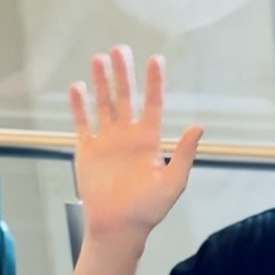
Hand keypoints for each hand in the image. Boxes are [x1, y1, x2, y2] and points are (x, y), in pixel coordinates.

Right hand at [69, 45, 202, 241]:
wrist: (118, 225)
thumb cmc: (148, 208)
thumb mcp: (173, 182)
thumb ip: (183, 154)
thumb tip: (198, 128)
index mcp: (149, 140)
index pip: (152, 104)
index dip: (154, 82)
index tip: (156, 60)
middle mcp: (128, 135)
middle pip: (124, 97)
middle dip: (123, 73)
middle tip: (120, 49)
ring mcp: (106, 140)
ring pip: (103, 104)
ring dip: (100, 82)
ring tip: (98, 59)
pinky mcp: (87, 149)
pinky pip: (82, 123)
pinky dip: (78, 106)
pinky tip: (77, 88)